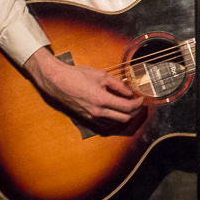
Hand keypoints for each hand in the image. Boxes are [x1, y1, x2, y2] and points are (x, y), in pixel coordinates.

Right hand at [24, 49, 145, 125]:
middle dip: (135, 111)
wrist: (57, 81)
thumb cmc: (77, 76)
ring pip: (116, 123)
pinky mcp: (86, 119)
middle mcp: (97, 112)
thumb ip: (118, 85)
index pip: (128, 107)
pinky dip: (114, 119)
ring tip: (128, 106)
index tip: (142, 98)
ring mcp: (91, 117)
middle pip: (125, 118)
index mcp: (102, 100)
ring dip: (125, 116)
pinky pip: (106, 124)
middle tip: (138, 103)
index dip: (138, 104)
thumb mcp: (101, 75)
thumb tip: (130, 93)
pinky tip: (115, 111)